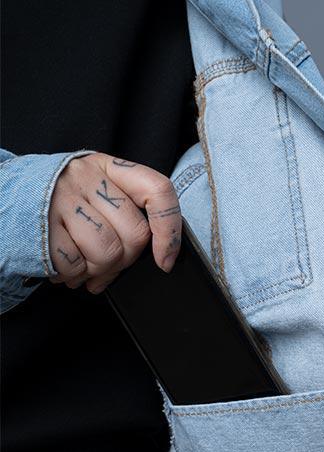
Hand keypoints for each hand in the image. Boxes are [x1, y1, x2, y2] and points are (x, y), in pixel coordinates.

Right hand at [47, 153, 181, 292]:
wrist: (7, 200)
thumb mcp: (96, 195)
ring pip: (108, 252)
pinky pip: (75, 263)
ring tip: (83, 266)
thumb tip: (157, 257)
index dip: (169, 230)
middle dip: (124, 262)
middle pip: (135, 235)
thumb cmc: (62, 205)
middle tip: (106, 264)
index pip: (157, 190)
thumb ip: (126, 214)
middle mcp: (87, 178)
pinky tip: (63, 266)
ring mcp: (63, 199)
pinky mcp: (42, 224)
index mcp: (109, 168)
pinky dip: (72, 275)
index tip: (166, 260)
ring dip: (98, 271)